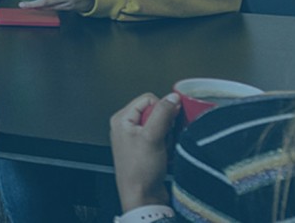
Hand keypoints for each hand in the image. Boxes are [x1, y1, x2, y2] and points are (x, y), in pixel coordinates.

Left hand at [110, 92, 180, 211]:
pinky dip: (167, 145)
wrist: (142, 197)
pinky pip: (162, 138)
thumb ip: (162, 114)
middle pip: (156, 112)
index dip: (161, 109)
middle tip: (163, 139)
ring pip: (162, 126)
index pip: (148, 99)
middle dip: (165, 126)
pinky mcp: (145, 149)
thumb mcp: (152, 137)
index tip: (166, 123)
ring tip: (162, 150)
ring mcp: (136, 138)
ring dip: (168, 137)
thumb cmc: (139, 171)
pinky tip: (164, 155)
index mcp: (122, 118)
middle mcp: (127, 126)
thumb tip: (173, 97)